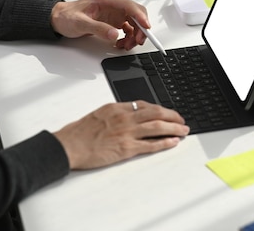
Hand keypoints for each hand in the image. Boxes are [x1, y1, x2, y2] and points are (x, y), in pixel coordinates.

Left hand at [50, 0, 150, 50]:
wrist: (58, 19)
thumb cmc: (67, 16)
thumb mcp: (80, 23)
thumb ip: (98, 28)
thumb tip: (114, 34)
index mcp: (105, 0)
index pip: (128, 5)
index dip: (140, 16)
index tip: (146, 27)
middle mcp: (112, 5)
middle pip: (134, 14)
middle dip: (140, 28)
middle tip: (138, 41)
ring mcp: (113, 13)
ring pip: (132, 23)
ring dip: (134, 35)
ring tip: (125, 45)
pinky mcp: (112, 21)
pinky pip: (126, 29)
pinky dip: (127, 37)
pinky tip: (121, 43)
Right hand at [53, 100, 189, 169]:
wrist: (69, 146)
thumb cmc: (78, 133)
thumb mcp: (97, 116)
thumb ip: (112, 115)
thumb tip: (124, 117)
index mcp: (116, 108)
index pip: (143, 105)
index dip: (158, 109)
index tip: (165, 112)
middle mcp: (124, 117)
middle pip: (155, 112)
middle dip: (172, 116)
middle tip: (181, 120)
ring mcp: (126, 132)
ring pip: (157, 126)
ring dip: (174, 128)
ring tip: (184, 130)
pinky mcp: (126, 148)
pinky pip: (151, 144)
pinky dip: (164, 142)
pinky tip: (173, 142)